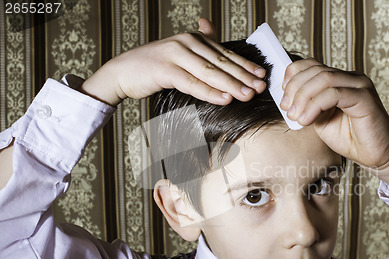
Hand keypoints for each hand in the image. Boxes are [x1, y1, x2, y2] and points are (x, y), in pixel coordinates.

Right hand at [80, 18, 265, 105]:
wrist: (123, 71)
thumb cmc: (154, 65)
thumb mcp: (179, 51)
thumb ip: (197, 42)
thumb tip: (209, 25)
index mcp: (193, 39)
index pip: (224, 53)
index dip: (244, 65)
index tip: (261, 75)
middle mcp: (186, 43)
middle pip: (221, 62)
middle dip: (243, 76)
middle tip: (260, 87)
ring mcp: (175, 55)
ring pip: (210, 72)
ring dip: (231, 85)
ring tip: (248, 94)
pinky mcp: (165, 70)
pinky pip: (193, 83)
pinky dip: (210, 92)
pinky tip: (225, 99)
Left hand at [280, 58, 388, 192]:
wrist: (375, 156)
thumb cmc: (349, 138)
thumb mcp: (319, 119)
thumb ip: (307, 106)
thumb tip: (287, 99)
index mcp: (340, 80)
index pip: (312, 65)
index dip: (293, 75)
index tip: (283, 96)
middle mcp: (350, 78)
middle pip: (315, 70)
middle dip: (295, 88)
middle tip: (286, 108)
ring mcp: (359, 85)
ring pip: (323, 79)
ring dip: (303, 97)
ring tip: (295, 116)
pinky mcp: (365, 97)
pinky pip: (334, 93)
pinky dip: (315, 106)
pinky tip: (307, 120)